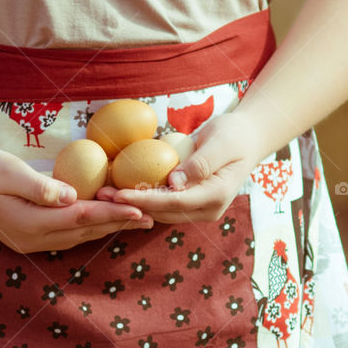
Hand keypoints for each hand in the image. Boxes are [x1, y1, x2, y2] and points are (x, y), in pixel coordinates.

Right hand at [0, 147, 153, 253]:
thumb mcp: (9, 172)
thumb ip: (40, 187)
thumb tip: (69, 196)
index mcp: (32, 222)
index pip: (82, 218)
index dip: (113, 213)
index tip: (139, 209)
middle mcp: (35, 238)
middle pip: (85, 231)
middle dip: (118, 224)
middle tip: (150, 219)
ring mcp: (31, 240)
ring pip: (78, 235)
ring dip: (106, 228)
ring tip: (134, 222)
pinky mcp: (28, 235)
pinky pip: (67, 235)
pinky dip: (88, 228)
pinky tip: (101, 222)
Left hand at [95, 109, 270, 223]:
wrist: (247, 139)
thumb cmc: (234, 135)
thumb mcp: (221, 142)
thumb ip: (200, 163)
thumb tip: (174, 183)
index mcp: (216, 196)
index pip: (173, 202)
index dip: (144, 200)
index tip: (119, 194)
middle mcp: (207, 210)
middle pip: (163, 212)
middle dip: (132, 206)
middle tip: (101, 195)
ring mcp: (199, 210)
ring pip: (160, 212)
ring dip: (133, 204)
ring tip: (104, 193)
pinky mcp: (190, 204)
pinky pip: (162, 204)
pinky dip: (142, 197)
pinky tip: (119, 189)